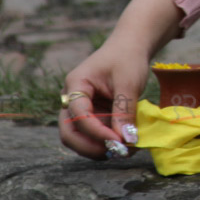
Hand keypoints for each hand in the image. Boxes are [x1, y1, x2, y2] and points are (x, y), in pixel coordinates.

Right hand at [58, 39, 148, 158]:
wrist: (130, 47)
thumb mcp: (129, 82)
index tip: (118, 141)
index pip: (78, 115)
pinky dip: (106, 141)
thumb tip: (126, 140)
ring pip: (80, 138)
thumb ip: (125, 110)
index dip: (96, 132)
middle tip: (116, 152)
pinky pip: (94, 134)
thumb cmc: (127, 58)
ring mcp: (80, 109)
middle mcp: (72, 100)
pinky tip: (125, 142)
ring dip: (99, 147)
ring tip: (125, 149)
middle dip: (90, 147)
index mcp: (76, 85)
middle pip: (69, 132)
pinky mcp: (93, 115)